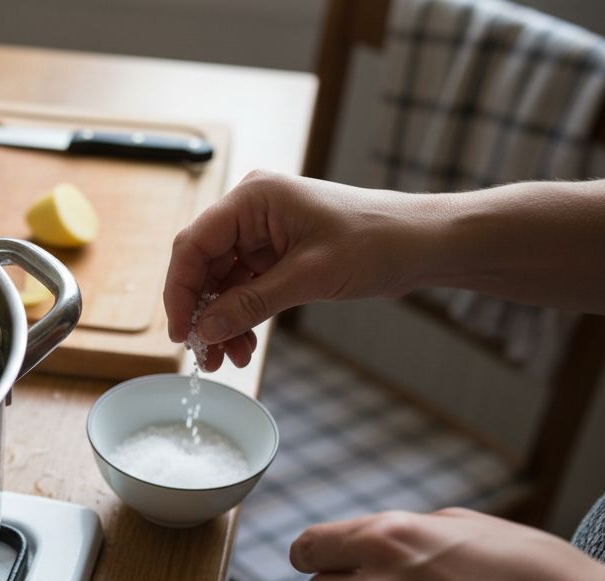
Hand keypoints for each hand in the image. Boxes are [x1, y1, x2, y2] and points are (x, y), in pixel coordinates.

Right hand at [164, 171, 430, 369]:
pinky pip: (244, 289)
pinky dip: (241, 317)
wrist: (423, 244)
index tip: (181, 332)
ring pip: (222, 282)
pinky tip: (243, 345)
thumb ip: (250, 303)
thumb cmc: (377, 242)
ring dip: (221, 321)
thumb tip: (204, 330)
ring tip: (226, 359)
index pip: (194, 244)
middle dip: (202, 312)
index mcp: (253, 198)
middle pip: (203, 265)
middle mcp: (251, 211)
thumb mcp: (309, 277)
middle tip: (202, 354)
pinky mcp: (277, 255)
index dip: (180, 290)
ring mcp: (263, 234)